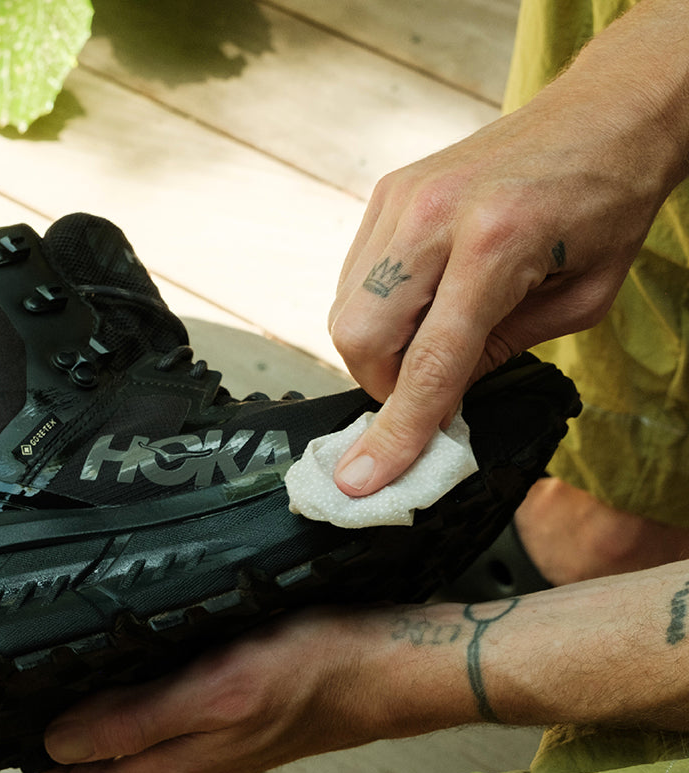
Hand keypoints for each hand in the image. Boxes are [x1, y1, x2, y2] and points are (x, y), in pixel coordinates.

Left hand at [41, 610, 386, 772]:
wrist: (384, 669)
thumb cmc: (314, 675)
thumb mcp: (218, 693)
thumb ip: (139, 722)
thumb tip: (58, 744)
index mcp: (176, 764)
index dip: (43, 760)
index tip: (20, 708)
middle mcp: (185, 759)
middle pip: (98, 769)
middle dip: (59, 729)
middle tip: (38, 671)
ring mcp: (207, 737)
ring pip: (128, 739)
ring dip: (96, 705)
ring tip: (75, 654)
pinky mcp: (228, 711)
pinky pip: (162, 712)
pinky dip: (136, 686)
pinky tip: (135, 646)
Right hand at [328, 4, 688, 496]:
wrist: (606, 113)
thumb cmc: (606, 205)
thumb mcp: (580, 302)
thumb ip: (503, 354)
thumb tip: (439, 402)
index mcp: (496, 245)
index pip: (428, 365)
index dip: (397, 432)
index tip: (363, 480)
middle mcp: (434, 216)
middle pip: (359, 337)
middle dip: (383, 384)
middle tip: (426, 387)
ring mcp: (401, 198)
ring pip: (345, 310)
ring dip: (378, 348)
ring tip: (432, 335)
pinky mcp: (387, 191)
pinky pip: (353, 277)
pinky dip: (377, 309)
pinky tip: (422, 300)